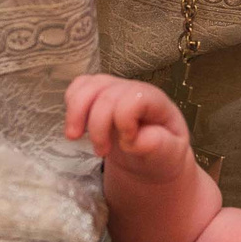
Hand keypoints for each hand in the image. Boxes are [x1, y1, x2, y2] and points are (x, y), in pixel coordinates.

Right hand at [64, 74, 192, 179]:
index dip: (124, 120)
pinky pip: (77, 88)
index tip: (126, 143)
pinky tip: (77, 127)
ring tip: (75, 138)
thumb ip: (157, 145)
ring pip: (87, 87)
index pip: (134, 97)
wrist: (151, 155)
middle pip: (106, 95)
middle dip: (97, 126)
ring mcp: (113, 88)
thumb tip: (133, 139)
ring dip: (76, 114)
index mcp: (156, 102)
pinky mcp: (97, 93)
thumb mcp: (169, 155)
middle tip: (100, 152)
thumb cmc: (162, 153)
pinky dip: (71, 106)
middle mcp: (132, 89)